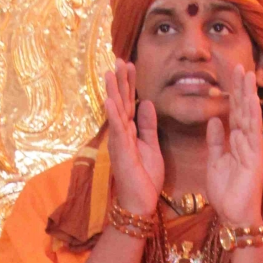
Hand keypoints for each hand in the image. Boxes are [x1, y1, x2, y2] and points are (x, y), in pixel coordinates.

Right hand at [104, 60, 162, 217]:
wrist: (141, 202)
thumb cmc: (145, 178)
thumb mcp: (152, 147)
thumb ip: (148, 126)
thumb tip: (147, 103)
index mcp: (130, 132)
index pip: (129, 102)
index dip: (130, 84)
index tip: (131, 65)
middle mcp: (121, 134)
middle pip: (121, 102)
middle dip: (120, 81)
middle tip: (119, 59)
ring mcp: (119, 142)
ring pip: (116, 112)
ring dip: (113, 92)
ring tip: (110, 72)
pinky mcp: (121, 152)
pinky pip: (117, 130)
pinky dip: (113, 115)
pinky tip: (110, 100)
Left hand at [206, 65, 262, 227]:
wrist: (234, 215)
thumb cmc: (227, 193)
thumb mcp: (215, 162)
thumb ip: (215, 141)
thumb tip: (215, 121)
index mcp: (237, 141)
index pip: (235, 111)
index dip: (232, 92)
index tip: (228, 73)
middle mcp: (246, 141)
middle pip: (243, 108)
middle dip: (240, 87)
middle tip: (237, 64)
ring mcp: (252, 148)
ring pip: (249, 116)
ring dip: (247, 95)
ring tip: (246, 74)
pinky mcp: (254, 157)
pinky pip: (253, 133)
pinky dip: (252, 115)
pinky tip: (251, 100)